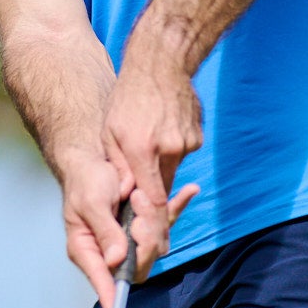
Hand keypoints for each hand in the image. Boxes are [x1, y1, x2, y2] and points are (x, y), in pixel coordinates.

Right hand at [58, 153, 196, 307]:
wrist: (93, 157)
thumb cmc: (85, 181)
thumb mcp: (92, 204)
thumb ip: (105, 232)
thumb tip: (116, 261)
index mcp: (88, 250)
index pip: (103, 281)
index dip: (111, 298)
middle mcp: (110, 250)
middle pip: (137, 266)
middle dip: (145, 241)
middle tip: (137, 215)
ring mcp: (128, 239)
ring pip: (155, 244)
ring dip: (154, 218)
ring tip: (137, 194)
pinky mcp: (143, 223)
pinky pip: (165, 221)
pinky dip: (177, 205)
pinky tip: (190, 191)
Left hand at [101, 56, 202, 276]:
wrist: (163, 60)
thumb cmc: (129, 97)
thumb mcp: (112, 133)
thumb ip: (120, 169)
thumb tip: (128, 200)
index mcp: (143, 150)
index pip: (154, 201)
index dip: (154, 226)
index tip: (155, 246)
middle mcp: (168, 148)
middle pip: (163, 188)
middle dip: (153, 198)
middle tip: (143, 202)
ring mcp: (186, 141)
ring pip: (171, 171)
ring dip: (158, 168)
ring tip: (147, 143)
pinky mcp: (196, 135)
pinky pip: (180, 154)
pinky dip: (170, 150)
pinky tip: (161, 130)